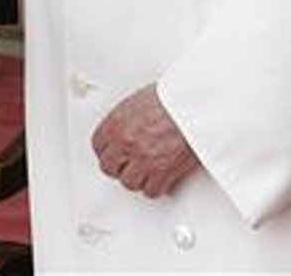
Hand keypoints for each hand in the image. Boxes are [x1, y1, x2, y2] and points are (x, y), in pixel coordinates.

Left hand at [91, 83, 199, 197]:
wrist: (192, 106)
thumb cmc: (171, 98)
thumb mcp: (138, 101)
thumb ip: (126, 119)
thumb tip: (125, 129)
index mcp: (116, 122)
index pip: (97, 145)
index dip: (105, 151)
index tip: (111, 153)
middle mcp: (126, 142)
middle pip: (108, 167)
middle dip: (117, 167)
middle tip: (126, 165)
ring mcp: (143, 159)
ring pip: (129, 182)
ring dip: (137, 178)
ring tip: (144, 171)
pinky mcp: (162, 173)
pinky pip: (151, 191)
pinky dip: (156, 187)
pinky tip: (159, 178)